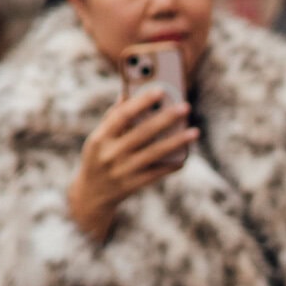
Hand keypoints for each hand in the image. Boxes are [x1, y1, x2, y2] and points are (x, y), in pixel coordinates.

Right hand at [67, 87, 192, 241]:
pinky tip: (185, 156)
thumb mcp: (99, 138)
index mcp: (100, 138)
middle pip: (143, 133)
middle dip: (166, 119)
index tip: (160, 90)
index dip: (141, 102)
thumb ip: (113, 117)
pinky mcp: (133, 185)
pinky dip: (172, 164)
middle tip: (185, 107)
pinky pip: (157, 173)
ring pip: (155, 153)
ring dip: (177, 141)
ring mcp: (122, 171)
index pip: (122, 116)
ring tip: (194, 131)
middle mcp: (110, 154)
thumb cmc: (99, 157)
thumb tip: (128, 93)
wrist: (91, 194)